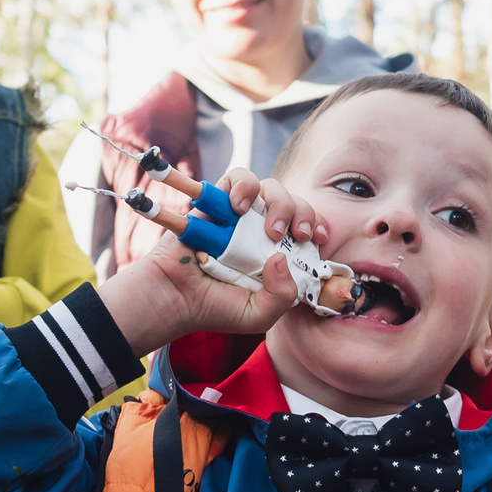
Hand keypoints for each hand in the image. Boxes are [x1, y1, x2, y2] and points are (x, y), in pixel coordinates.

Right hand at [97, 169, 314, 356]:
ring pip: (271, 187)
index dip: (317, 226)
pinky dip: (244, 184)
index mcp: (278, 254)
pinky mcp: (217, 201)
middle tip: (290, 235)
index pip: (308, 229)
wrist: (174, 299)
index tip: (315, 238)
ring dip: (278, 201)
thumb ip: (281, 296)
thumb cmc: (216, 308)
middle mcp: (262, 231)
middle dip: (301, 214)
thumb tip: (281, 257)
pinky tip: (239, 206)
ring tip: (267, 228)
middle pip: (295, 204)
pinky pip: (238, 176)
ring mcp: (241, 216)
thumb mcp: (259, 315)